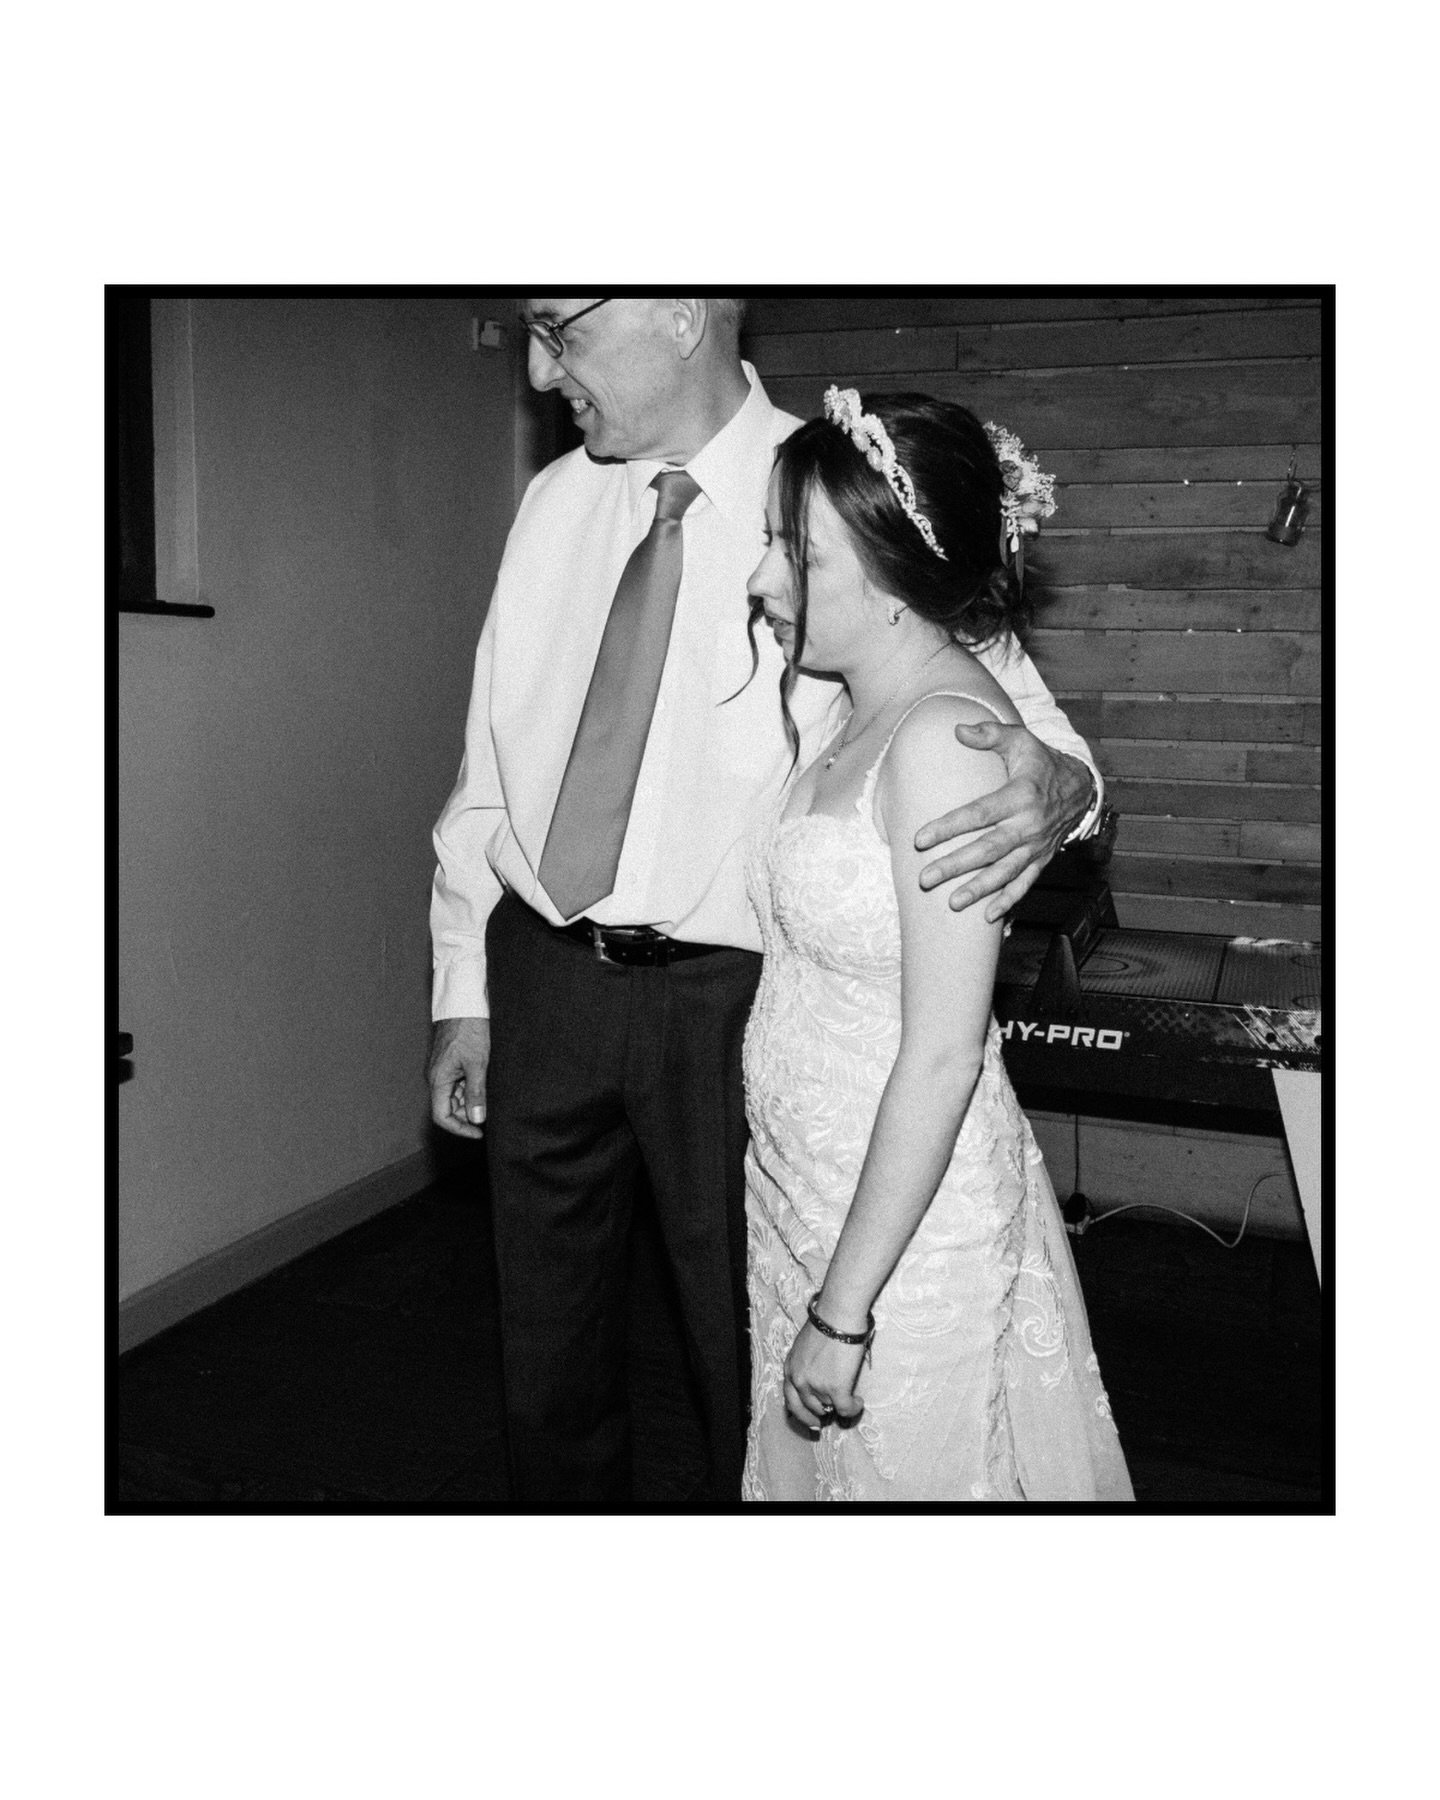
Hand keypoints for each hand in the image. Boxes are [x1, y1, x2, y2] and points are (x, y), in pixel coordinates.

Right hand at [427, 1016, 490, 1138]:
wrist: (465, 1002)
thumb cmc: (469, 1029)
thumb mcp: (478, 1064)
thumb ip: (476, 1093)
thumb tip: (476, 1119)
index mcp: (438, 1080)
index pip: (442, 1116)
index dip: (460, 1129)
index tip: (479, 1133)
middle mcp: (436, 1077)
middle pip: (448, 1108)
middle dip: (467, 1116)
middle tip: (490, 1116)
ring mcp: (443, 1070)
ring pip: (454, 1097)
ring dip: (470, 1102)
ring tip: (491, 1100)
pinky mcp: (450, 1062)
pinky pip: (458, 1084)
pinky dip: (471, 1090)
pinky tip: (486, 1086)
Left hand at [783, 1319, 866, 1431]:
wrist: (838, 1316)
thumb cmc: (826, 1324)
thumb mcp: (803, 1346)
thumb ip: (804, 1365)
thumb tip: (816, 1379)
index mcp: (790, 1368)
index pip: (790, 1400)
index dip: (801, 1414)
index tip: (811, 1422)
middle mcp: (799, 1380)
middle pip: (807, 1408)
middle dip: (819, 1415)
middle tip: (828, 1418)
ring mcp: (816, 1385)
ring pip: (828, 1407)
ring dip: (839, 1407)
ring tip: (850, 1400)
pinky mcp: (835, 1388)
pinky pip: (845, 1409)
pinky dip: (853, 1409)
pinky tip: (858, 1402)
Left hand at [915, 728, 1092, 922]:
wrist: (1082, 788)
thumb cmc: (1041, 762)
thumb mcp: (1020, 740)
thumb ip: (989, 734)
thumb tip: (958, 730)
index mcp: (1020, 795)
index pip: (978, 814)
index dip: (948, 827)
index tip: (920, 839)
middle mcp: (1029, 825)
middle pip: (987, 850)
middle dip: (955, 866)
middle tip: (925, 878)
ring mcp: (1036, 846)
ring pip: (1004, 872)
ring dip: (978, 890)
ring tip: (952, 902)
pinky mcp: (1042, 859)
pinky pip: (1024, 883)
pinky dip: (1008, 901)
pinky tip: (988, 917)